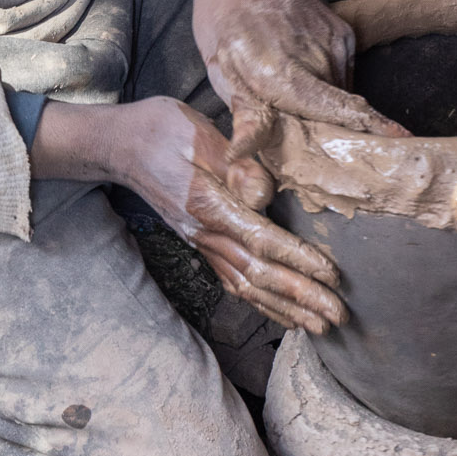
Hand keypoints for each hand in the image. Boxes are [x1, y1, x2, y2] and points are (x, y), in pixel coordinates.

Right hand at [30, 95, 346, 333]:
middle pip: (259, 274)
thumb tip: (264, 197)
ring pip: (246, 285)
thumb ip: (235, 166)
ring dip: (284, 308)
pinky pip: (231, 280)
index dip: (299, 261)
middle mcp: (205, 232)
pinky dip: (259, 301)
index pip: (261, 241)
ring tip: (318, 326)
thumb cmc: (161, 129)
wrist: (118, 144)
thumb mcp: (199, 133)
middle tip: (338, 317)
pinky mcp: (198, 242)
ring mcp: (200, 241)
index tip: (332, 277)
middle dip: (301, 298)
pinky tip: (280, 312)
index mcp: (208, 205)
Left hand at [190, 0, 401, 161]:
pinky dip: (326, 79)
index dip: (372, 127)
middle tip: (290, 121)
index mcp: (285, 72)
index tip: (402, 140)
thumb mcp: (221, 72)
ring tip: (288, 85)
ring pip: (339, 91)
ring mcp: (335, 41)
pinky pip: (343, 71)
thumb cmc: (224, 23)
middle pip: (336, 110)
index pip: (339, 108)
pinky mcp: (343, 32)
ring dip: (322, 101)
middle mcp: (318, 57)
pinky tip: (300, 66)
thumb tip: (243, 153)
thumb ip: (245, 115)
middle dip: (322, 127)